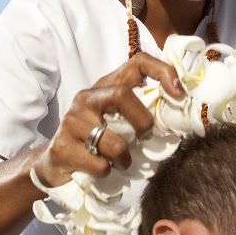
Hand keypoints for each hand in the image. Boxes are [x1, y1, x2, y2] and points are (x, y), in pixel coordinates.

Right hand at [32, 53, 184, 187]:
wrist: (56, 164)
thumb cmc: (97, 141)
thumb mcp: (120, 121)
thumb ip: (142, 114)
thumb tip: (178, 116)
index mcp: (105, 87)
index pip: (137, 62)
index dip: (162, 72)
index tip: (179, 94)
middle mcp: (87, 97)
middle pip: (120, 94)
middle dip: (142, 120)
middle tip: (145, 138)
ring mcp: (72, 121)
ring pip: (113, 141)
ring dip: (124, 159)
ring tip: (120, 162)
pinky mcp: (62, 146)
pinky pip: (99, 164)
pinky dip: (107, 172)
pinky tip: (100, 169)